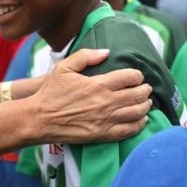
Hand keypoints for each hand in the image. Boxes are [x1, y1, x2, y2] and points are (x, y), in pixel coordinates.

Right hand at [30, 48, 151, 143]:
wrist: (39, 119)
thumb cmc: (51, 92)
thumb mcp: (65, 67)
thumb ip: (86, 56)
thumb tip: (106, 52)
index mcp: (99, 84)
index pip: (130, 77)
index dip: (137, 75)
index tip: (137, 76)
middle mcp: (106, 102)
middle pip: (137, 95)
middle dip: (145, 90)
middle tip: (146, 88)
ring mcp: (106, 120)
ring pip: (137, 113)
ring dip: (145, 106)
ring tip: (146, 102)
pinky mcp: (103, 135)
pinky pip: (129, 131)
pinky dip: (139, 124)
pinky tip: (142, 120)